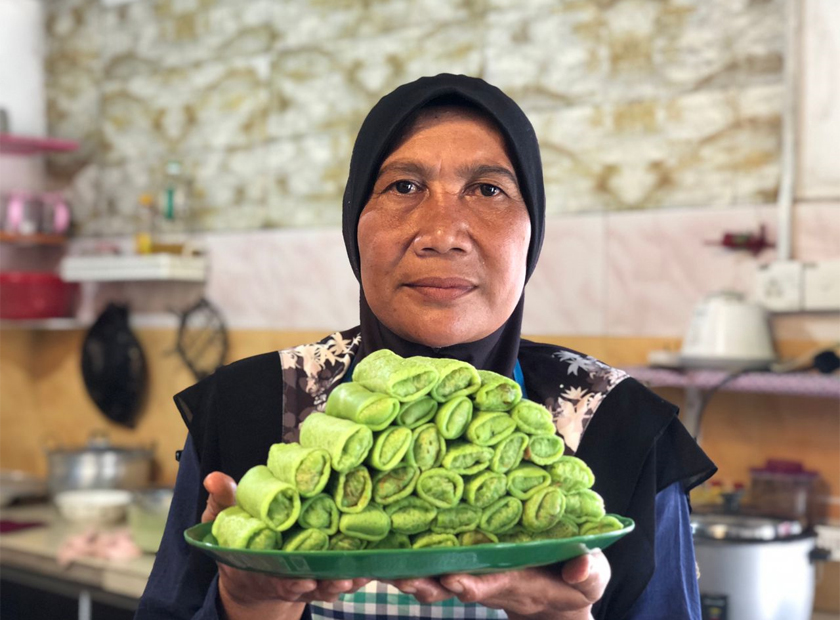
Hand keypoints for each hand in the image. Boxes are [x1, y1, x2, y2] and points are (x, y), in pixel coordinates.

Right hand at [201, 472, 369, 619]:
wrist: (248, 568)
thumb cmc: (238, 539)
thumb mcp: (225, 520)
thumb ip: (224, 500)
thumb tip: (214, 477)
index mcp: (263, 565)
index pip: (277, 578)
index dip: (291, 581)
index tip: (304, 581)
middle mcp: (286, 574)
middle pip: (308, 583)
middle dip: (325, 584)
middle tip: (342, 579)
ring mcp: (305, 574)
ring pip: (326, 582)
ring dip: (342, 580)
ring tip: (359, 575)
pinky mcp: (321, 570)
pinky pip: (337, 575)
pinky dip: (352, 575)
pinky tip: (367, 570)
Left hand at [386, 549, 609, 619]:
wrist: (563, 584)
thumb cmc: (577, 579)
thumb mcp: (591, 578)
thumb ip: (588, 572)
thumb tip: (578, 570)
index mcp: (516, 582)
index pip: (488, 585)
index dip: (470, 584)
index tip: (453, 582)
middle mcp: (487, 579)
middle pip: (450, 585)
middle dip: (426, 584)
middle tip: (402, 577)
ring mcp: (473, 569)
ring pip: (435, 575)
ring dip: (411, 573)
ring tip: (385, 566)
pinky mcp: (466, 556)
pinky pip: (434, 559)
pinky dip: (411, 555)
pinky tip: (387, 542)